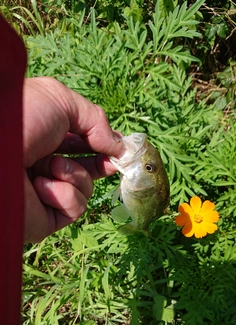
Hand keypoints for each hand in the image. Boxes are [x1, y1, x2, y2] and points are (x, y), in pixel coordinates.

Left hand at [23, 77, 122, 242]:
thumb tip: (117, 145)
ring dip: (75, 175)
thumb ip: (95, 119)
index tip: (119, 147)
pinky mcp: (46, 217)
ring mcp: (44, 192)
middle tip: (113, 161)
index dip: (102, 144)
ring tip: (51, 165)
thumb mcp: (61, 101)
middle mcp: (43, 164)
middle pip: (86, 169)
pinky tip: (42, 186)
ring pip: (85, 189)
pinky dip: (65, 195)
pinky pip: (75, 208)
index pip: (80, 143)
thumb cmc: (21, 119)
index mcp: (44, 137)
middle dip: (102, 164)